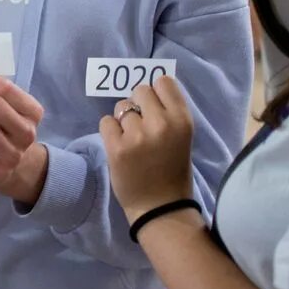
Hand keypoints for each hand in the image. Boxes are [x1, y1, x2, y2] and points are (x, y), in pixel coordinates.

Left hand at [99, 77, 195, 222]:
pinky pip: (105, 122)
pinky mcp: (116, 148)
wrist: (159, 207)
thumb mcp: (181, 137)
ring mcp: (137, 136)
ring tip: (132, 140)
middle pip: (140, 90)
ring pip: (121, 107)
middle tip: (141, 126)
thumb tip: (148, 89)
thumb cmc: (172, 171)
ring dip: (123, 120)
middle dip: (138, 105)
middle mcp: (161, 124)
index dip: (156, 93)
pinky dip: (110, 132)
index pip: (163, 82)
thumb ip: (168, 113)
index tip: (154, 108)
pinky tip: (120, 146)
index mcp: (182, 120)